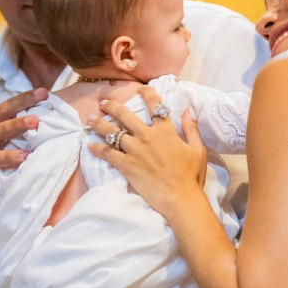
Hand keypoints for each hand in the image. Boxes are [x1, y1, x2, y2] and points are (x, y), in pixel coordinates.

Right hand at [0, 87, 48, 222]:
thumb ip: (9, 148)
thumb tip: (41, 144)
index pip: (4, 110)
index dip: (22, 99)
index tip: (44, 91)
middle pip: (1, 114)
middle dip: (22, 103)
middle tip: (43, 95)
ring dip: (16, 126)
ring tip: (36, 122)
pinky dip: (6, 157)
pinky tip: (23, 157)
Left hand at [89, 86, 206, 217]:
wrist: (180, 197)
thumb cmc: (191, 176)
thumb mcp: (197, 149)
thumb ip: (191, 128)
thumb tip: (188, 109)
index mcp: (165, 131)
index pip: (155, 105)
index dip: (147, 94)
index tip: (140, 89)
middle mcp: (147, 136)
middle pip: (125, 115)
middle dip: (112, 106)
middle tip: (104, 103)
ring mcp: (134, 150)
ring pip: (112, 132)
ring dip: (99, 124)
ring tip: (90, 120)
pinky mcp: (126, 165)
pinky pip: (107, 153)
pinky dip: (97, 149)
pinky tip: (89, 145)